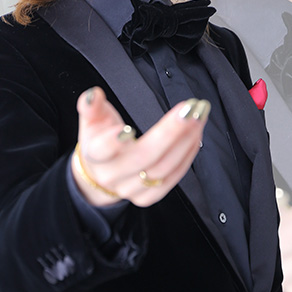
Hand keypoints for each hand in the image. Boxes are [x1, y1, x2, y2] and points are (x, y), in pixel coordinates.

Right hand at [71, 86, 209, 207]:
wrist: (100, 173)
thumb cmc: (99, 139)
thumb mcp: (92, 120)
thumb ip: (92, 106)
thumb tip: (93, 94)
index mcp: (95, 154)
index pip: (102, 149)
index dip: (113, 142)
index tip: (128, 128)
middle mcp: (113, 175)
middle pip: (144, 157)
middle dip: (171, 132)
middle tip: (192, 109)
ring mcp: (131, 189)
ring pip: (163, 168)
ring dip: (185, 140)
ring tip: (199, 116)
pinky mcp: (148, 197)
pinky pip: (172, 178)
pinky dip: (187, 155)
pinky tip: (196, 135)